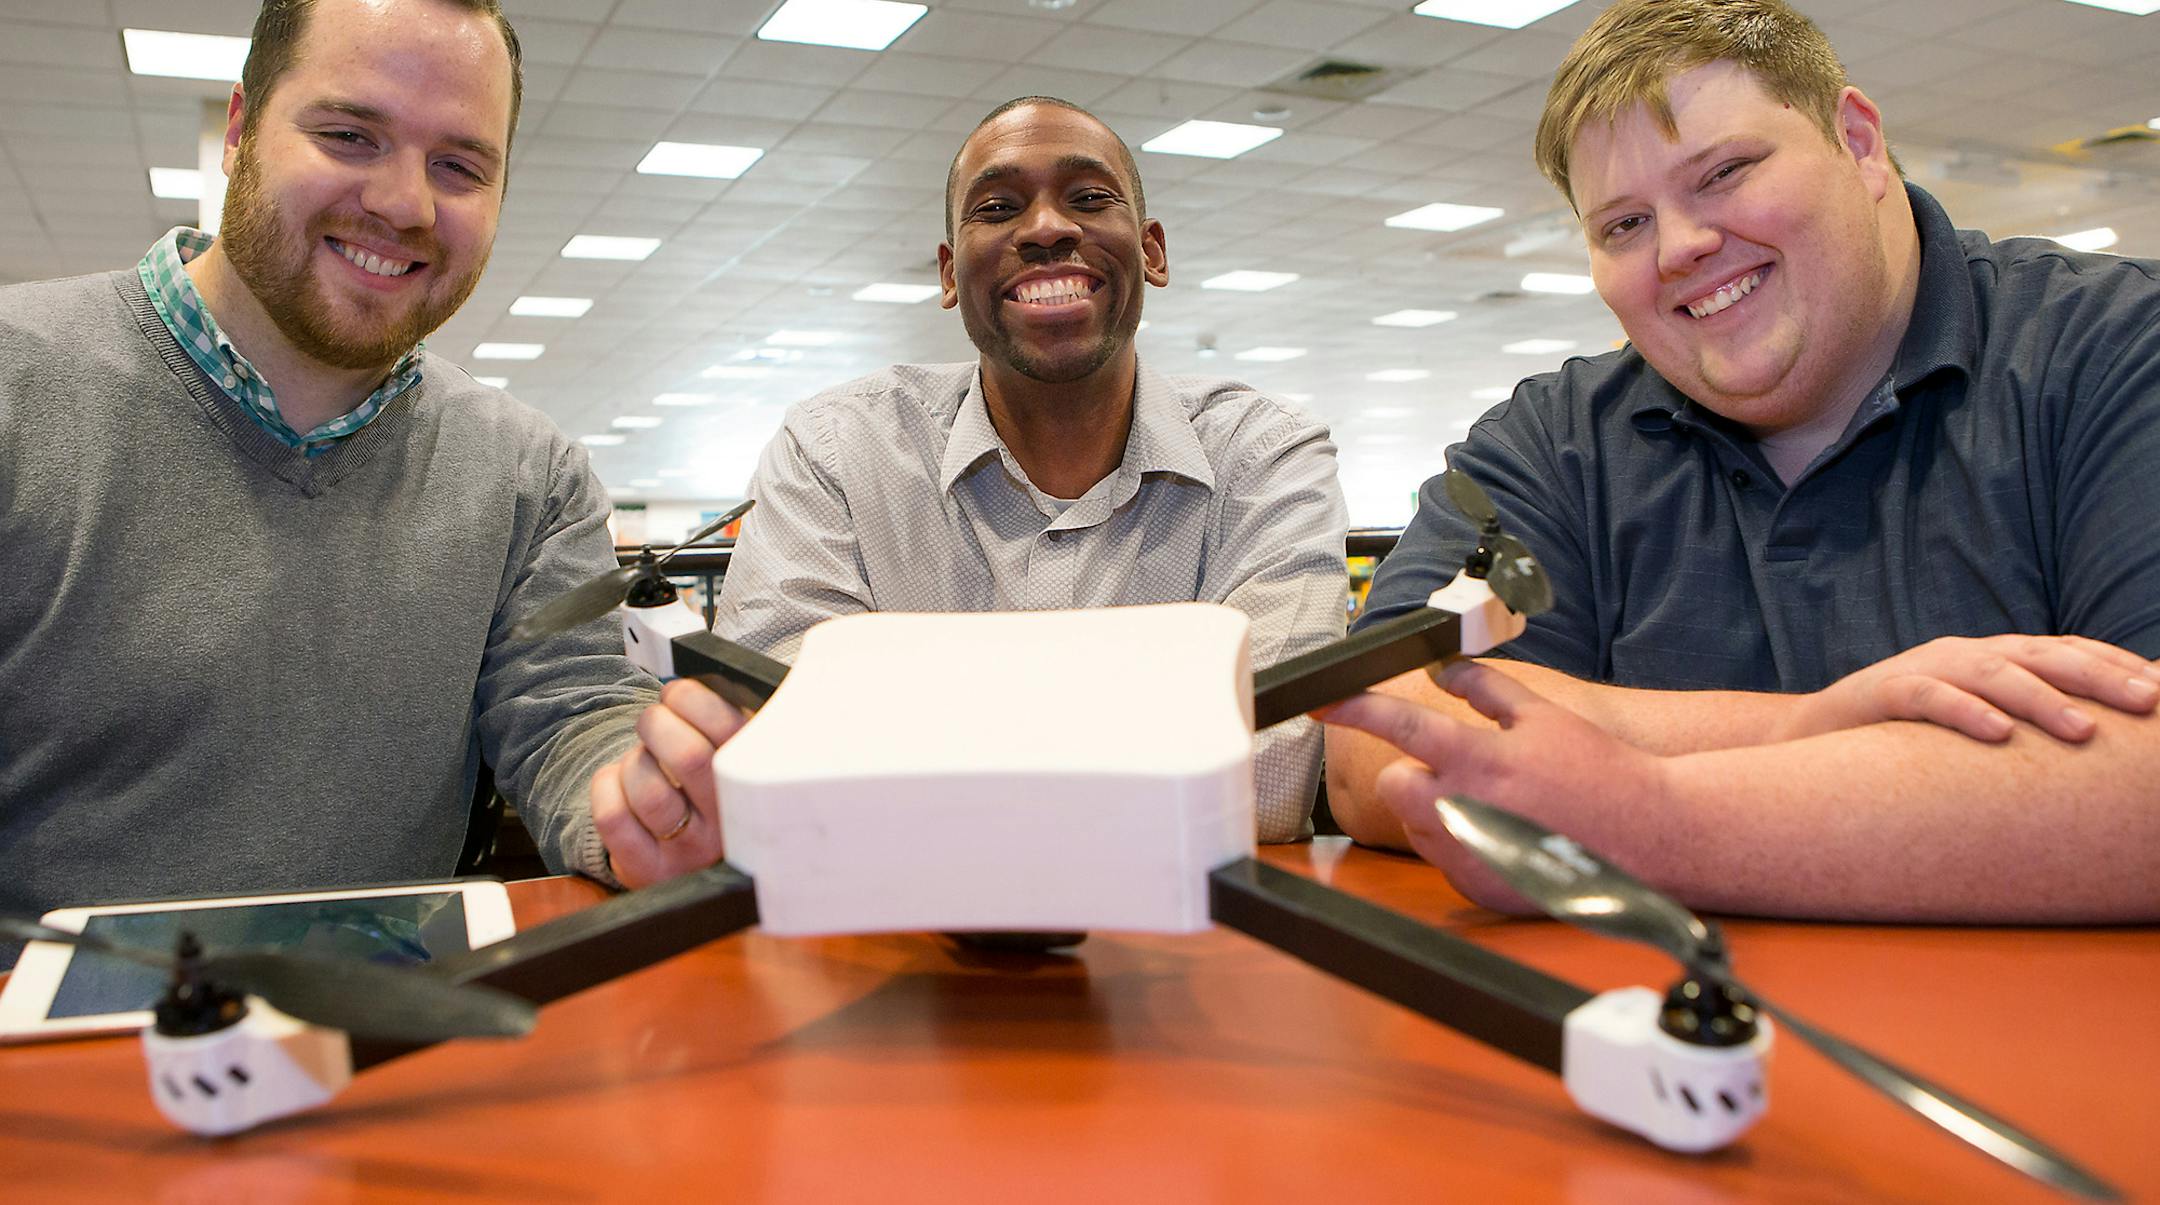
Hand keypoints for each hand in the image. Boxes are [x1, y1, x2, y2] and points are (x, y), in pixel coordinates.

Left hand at [590, 679, 744, 888]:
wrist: (697, 862)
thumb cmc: (712, 793)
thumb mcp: (738, 759)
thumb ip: (732, 721)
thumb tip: (694, 678)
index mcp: (755, 785)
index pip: (731, 731)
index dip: (694, 699)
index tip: (678, 693)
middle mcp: (729, 826)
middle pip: (689, 756)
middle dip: (658, 722)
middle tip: (654, 721)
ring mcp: (689, 853)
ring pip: (649, 789)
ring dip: (635, 760)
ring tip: (643, 760)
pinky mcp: (648, 870)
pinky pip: (613, 816)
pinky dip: (607, 786)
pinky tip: (620, 784)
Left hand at [1317, 662, 1672, 912]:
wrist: (1650, 836)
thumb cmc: (1601, 772)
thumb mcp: (1545, 716)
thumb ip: (1486, 689)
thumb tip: (1445, 670)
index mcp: (1479, 759)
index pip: (1399, 726)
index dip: (1353, 709)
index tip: (1321, 703)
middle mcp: (1466, 810)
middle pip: (1393, 784)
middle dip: (1410, 773)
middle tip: (1454, 768)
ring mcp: (1471, 854)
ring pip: (1417, 822)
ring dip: (1438, 808)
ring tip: (1495, 803)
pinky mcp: (1479, 887)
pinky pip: (1444, 857)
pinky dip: (1462, 841)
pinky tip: (1506, 833)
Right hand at [1783, 635, 2159, 744]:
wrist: (1811, 735)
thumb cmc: (1903, 736)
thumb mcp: (1970, 721)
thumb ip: (2019, 721)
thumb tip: (2090, 742)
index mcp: (1991, 656)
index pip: (2065, 650)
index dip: (2114, 664)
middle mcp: (1964, 653)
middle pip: (2042, 655)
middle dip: (2100, 677)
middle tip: (2149, 703)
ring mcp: (1923, 667)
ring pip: (1992, 672)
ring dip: (2042, 700)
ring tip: (2084, 731)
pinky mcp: (1882, 691)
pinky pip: (1927, 697)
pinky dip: (1964, 711)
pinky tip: (1997, 734)